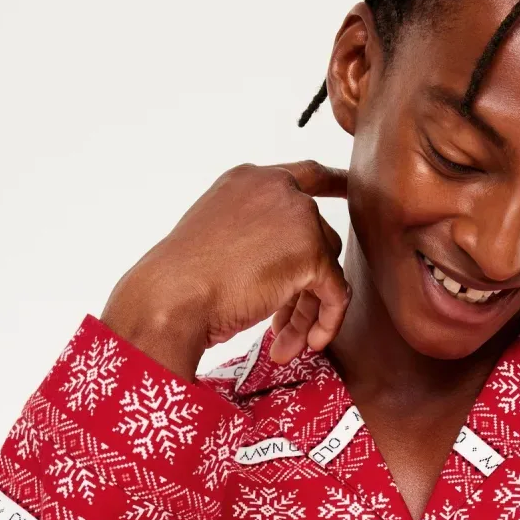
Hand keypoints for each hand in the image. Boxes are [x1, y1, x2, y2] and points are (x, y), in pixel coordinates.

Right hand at [100, 161, 349, 379]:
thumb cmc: (184, 280)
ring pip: (326, 269)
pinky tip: (309, 343)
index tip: (346, 188)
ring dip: (308, 311)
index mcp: (250, 180)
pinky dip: (327, 322)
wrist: (173, 297)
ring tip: (285, 343)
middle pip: (316, 239)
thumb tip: (294, 269)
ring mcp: (298, 218)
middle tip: (282, 327)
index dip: (331, 183)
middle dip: (303, 287)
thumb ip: (259, 236)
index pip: (304, 176)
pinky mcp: (312, 253)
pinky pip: (337, 293)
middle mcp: (277, 189)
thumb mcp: (222, 240)